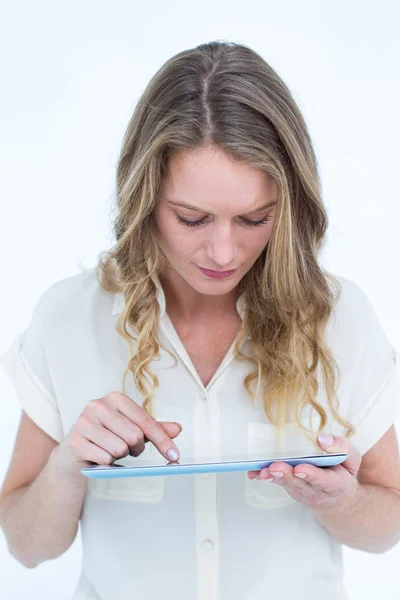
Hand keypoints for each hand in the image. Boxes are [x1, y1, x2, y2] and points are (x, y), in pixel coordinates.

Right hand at [54, 391, 181, 476]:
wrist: (74, 452)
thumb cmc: (107, 437)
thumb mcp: (132, 430)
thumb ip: (154, 429)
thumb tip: (177, 429)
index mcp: (115, 398)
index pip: (146, 421)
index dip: (162, 440)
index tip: (174, 455)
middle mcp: (98, 405)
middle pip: (134, 436)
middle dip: (136, 449)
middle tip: (128, 450)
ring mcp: (84, 422)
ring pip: (119, 448)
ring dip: (120, 456)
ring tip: (110, 450)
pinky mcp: (75, 442)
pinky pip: (104, 459)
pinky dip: (106, 463)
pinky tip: (98, 457)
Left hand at [247, 433, 361, 509]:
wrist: (337, 497)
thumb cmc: (343, 471)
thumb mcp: (351, 459)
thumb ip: (341, 447)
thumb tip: (321, 439)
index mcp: (336, 484)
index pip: (323, 480)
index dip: (311, 475)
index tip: (300, 469)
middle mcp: (317, 491)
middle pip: (300, 484)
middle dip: (286, 475)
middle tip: (275, 467)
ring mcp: (301, 492)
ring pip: (287, 484)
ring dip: (274, 477)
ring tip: (263, 471)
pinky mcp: (290, 488)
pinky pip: (277, 483)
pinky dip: (265, 478)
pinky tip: (253, 473)